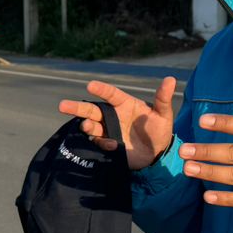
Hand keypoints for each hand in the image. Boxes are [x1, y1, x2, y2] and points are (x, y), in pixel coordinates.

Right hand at [58, 77, 177, 170]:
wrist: (157, 154)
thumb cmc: (160, 129)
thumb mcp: (164, 114)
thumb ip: (163, 98)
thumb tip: (171, 79)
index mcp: (124, 104)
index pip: (110, 94)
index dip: (101, 90)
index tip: (90, 85)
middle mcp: (113, 116)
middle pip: (91, 109)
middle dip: (76, 107)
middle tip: (62, 105)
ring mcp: (109, 131)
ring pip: (91, 126)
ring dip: (88, 126)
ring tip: (88, 127)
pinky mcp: (108, 145)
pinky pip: (100, 143)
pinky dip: (103, 143)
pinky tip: (113, 145)